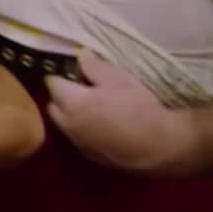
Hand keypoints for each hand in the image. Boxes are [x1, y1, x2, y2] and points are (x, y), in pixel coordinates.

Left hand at [44, 51, 196, 174]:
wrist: (160, 145)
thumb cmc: (139, 107)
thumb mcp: (119, 79)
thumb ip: (94, 66)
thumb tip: (80, 55)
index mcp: (72, 103)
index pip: (51, 82)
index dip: (61, 73)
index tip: (73, 69)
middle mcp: (68, 125)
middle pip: (53, 105)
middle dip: (61, 94)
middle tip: (82, 87)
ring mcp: (78, 143)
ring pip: (63, 123)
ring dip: (70, 113)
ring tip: (93, 105)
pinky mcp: (90, 156)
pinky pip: (76, 137)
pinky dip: (82, 128)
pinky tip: (102, 124)